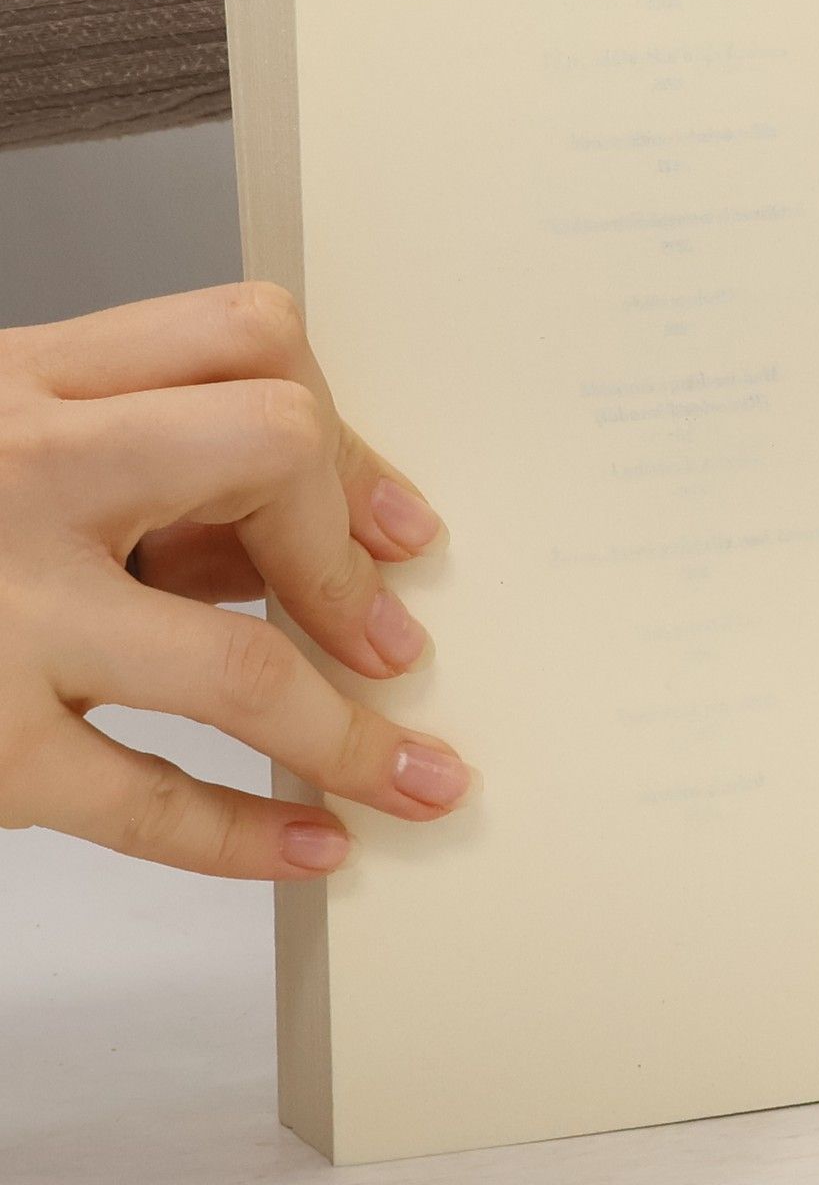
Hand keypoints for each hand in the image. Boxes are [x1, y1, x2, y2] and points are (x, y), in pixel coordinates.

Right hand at [0, 284, 474, 878]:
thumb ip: (130, 472)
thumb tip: (315, 550)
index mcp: (23, 380)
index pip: (246, 338)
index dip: (344, 432)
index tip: (391, 522)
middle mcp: (14, 471)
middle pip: (270, 450)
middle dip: (347, 555)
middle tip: (386, 637)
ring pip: (237, 663)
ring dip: (350, 735)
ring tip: (413, 773)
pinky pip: (146, 802)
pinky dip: (249, 837)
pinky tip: (313, 846)